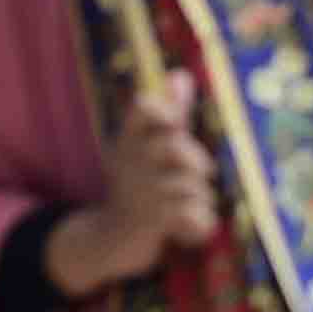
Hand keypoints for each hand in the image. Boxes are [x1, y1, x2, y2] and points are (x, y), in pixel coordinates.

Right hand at [57, 72, 219, 294]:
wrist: (110, 237)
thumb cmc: (139, 185)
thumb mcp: (149, 148)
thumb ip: (170, 114)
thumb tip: (181, 73)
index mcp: (129, 140)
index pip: (144, 110)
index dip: (163, 110)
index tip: (173, 121)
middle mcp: (129, 162)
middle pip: (176, 147)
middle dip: (196, 160)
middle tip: (202, 172)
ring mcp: (137, 193)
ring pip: (190, 186)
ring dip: (200, 198)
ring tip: (190, 206)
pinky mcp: (148, 223)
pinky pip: (192, 214)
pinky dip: (201, 223)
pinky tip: (193, 227)